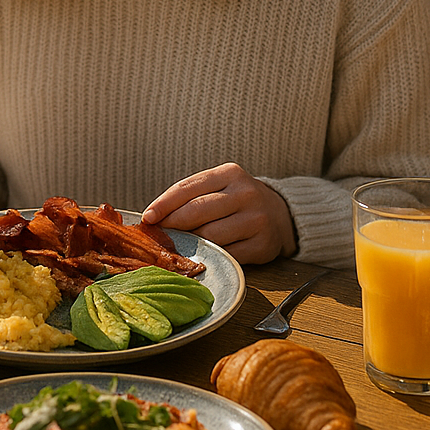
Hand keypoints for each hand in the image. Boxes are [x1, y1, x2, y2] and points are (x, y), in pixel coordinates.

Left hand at [141, 163, 295, 263]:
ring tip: (179, 246)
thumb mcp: (219, 187)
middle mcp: (245, 193)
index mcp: (230, 173)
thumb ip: (191, 197)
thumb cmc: (238, 201)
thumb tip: (154, 217)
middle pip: (197, 211)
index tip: (147, 217)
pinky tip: (201, 256)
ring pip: (210, 235)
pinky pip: (226, 254)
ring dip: (190, 243)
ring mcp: (256, 219)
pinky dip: (210, 257)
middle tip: (158, 235)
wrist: (281, 215)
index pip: (188, 188)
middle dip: (172, 225)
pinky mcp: (262, 244)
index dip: (164, 204)